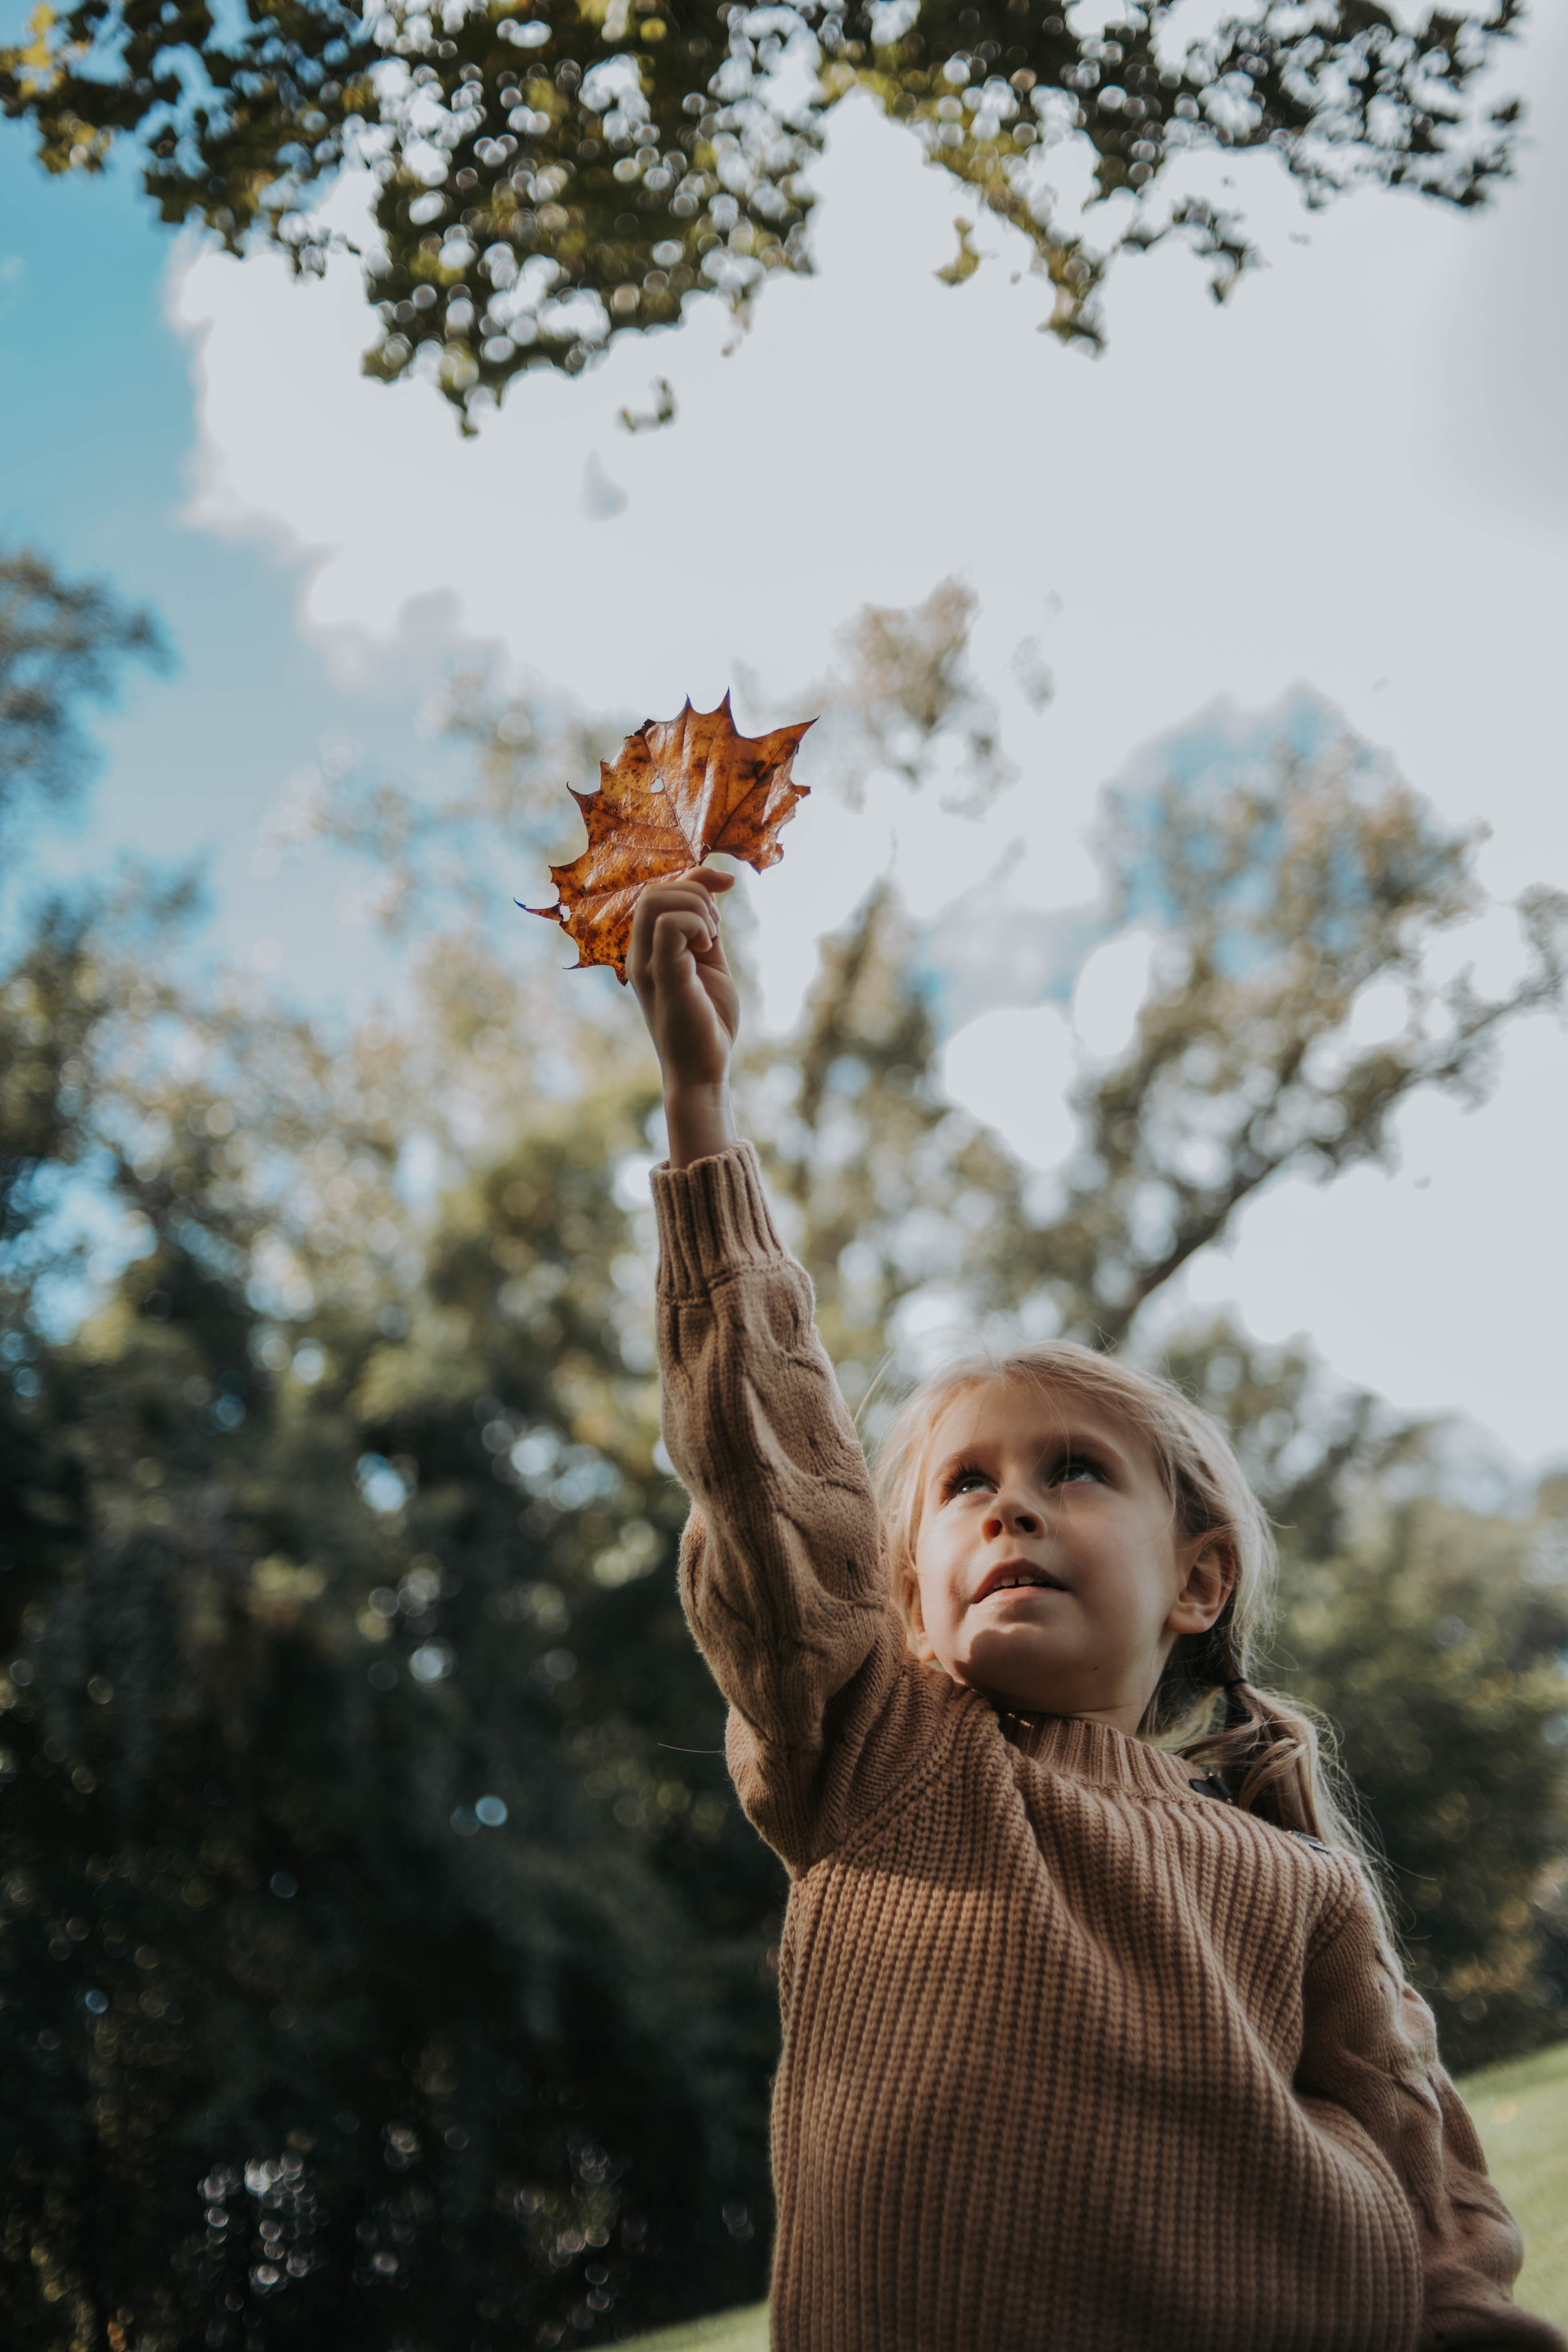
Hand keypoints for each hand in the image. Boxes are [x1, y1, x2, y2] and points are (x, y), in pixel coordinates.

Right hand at [628, 867, 739, 1165]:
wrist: (704, 1069)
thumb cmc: (708, 1022)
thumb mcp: (710, 962)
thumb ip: (704, 929)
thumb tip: (715, 886)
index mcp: (649, 950)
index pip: (660, 890)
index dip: (697, 874)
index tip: (729, 882)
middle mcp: (640, 954)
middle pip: (655, 889)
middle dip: (697, 893)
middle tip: (716, 932)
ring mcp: (647, 964)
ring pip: (658, 898)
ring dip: (696, 908)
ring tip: (710, 942)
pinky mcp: (661, 975)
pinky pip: (669, 923)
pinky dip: (696, 924)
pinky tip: (706, 950)